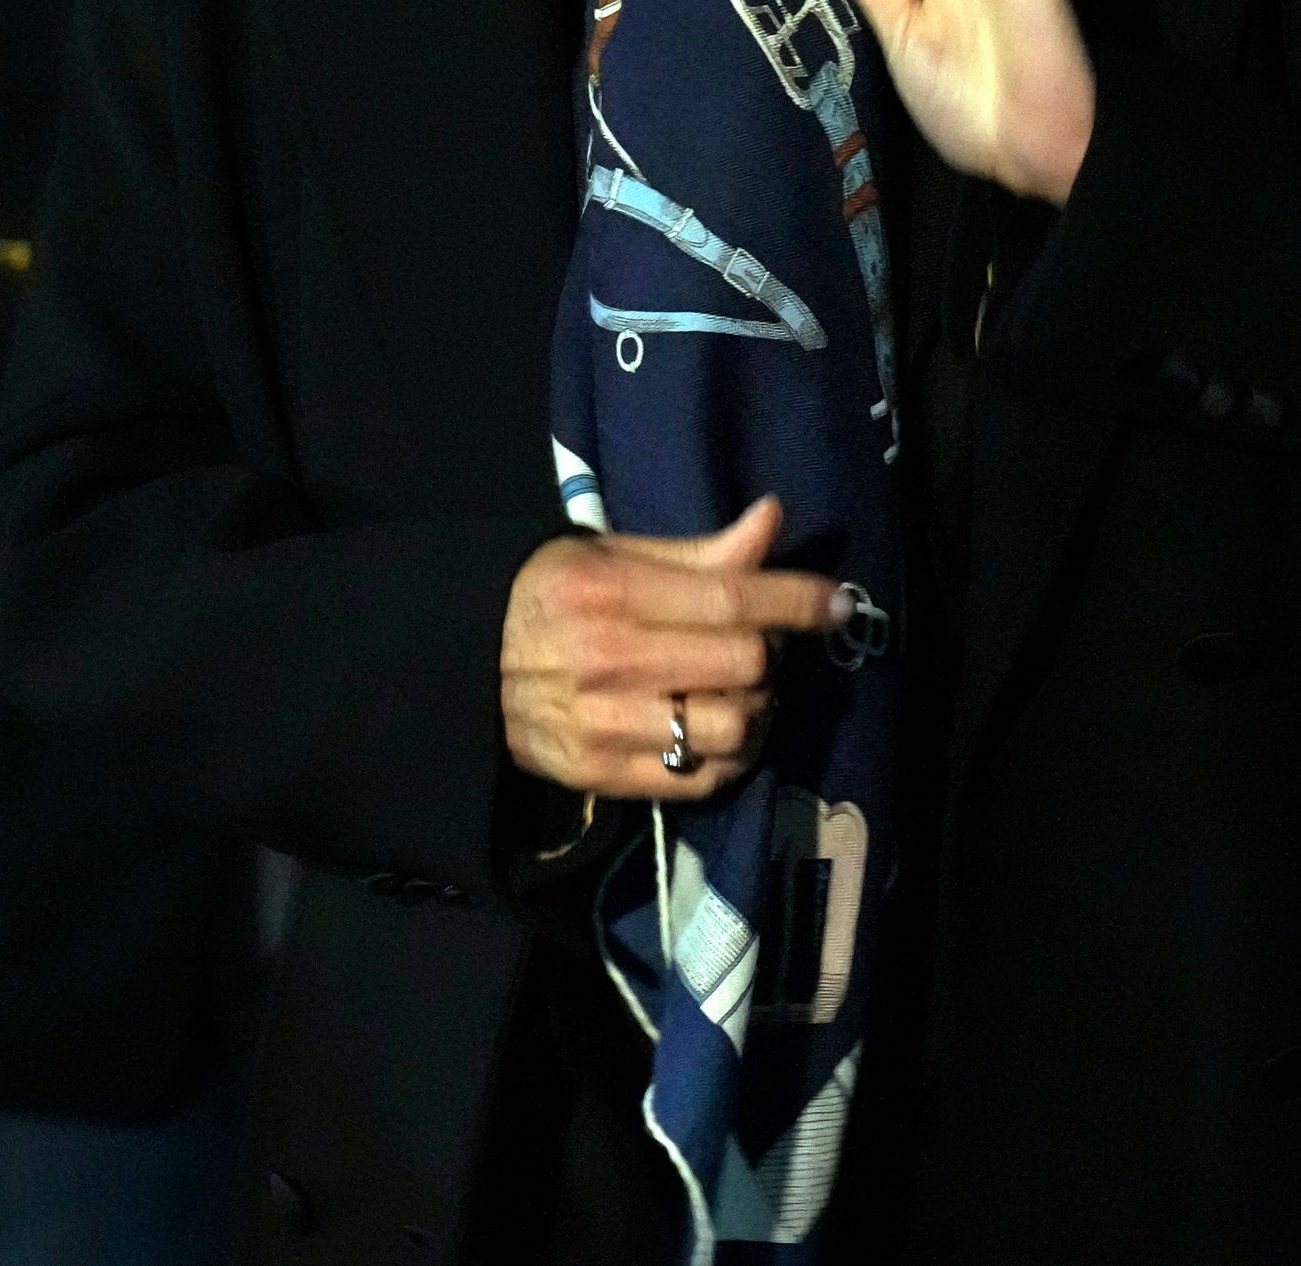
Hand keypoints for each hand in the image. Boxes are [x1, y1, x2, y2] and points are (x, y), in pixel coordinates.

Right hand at [501, 498, 848, 801]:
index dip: (797, 599)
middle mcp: (608, 661)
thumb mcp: (612, 556)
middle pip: (743, 665)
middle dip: (774, 651)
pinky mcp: (601, 776)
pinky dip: (731, 757)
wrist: (464, 667)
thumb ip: (698, 551)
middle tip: (768, 642)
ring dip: (758, 708)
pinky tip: (725, 731)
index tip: (837, 601)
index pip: (730, 598)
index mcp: (611, 593)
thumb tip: (773, 520)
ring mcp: (603, 726)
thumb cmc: (550, 595)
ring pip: (731, 728)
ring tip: (746, 690)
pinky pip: (700, 780)